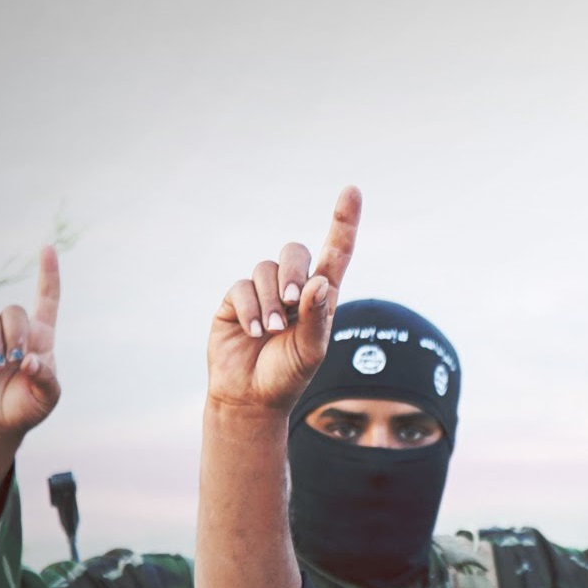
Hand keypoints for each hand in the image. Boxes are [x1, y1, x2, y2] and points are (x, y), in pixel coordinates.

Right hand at [0, 247, 62, 441]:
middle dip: (16, 332)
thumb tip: (30, 361)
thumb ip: (46, 378)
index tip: (47, 247)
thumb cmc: (28, 406)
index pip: (46, 299)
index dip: (48, 274)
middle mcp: (13, 333)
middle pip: (12, 309)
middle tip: (18, 359)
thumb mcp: (48, 396)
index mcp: (40, 337)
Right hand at [206, 187, 359, 411]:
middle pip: (296, 252)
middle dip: (294, 272)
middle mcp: (293, 287)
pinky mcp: (235, 300)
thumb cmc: (288, 375)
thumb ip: (317, 318)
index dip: (344, 221)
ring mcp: (263, 291)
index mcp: (322, 296)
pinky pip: (242, 286)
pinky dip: (250, 308)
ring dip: (271, 300)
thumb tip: (321, 283)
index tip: (352, 191)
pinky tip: (253, 332)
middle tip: (294, 301)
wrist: (250, 396)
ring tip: (271, 330)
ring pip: (266, 268)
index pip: (336, 252)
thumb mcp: (311, 352)